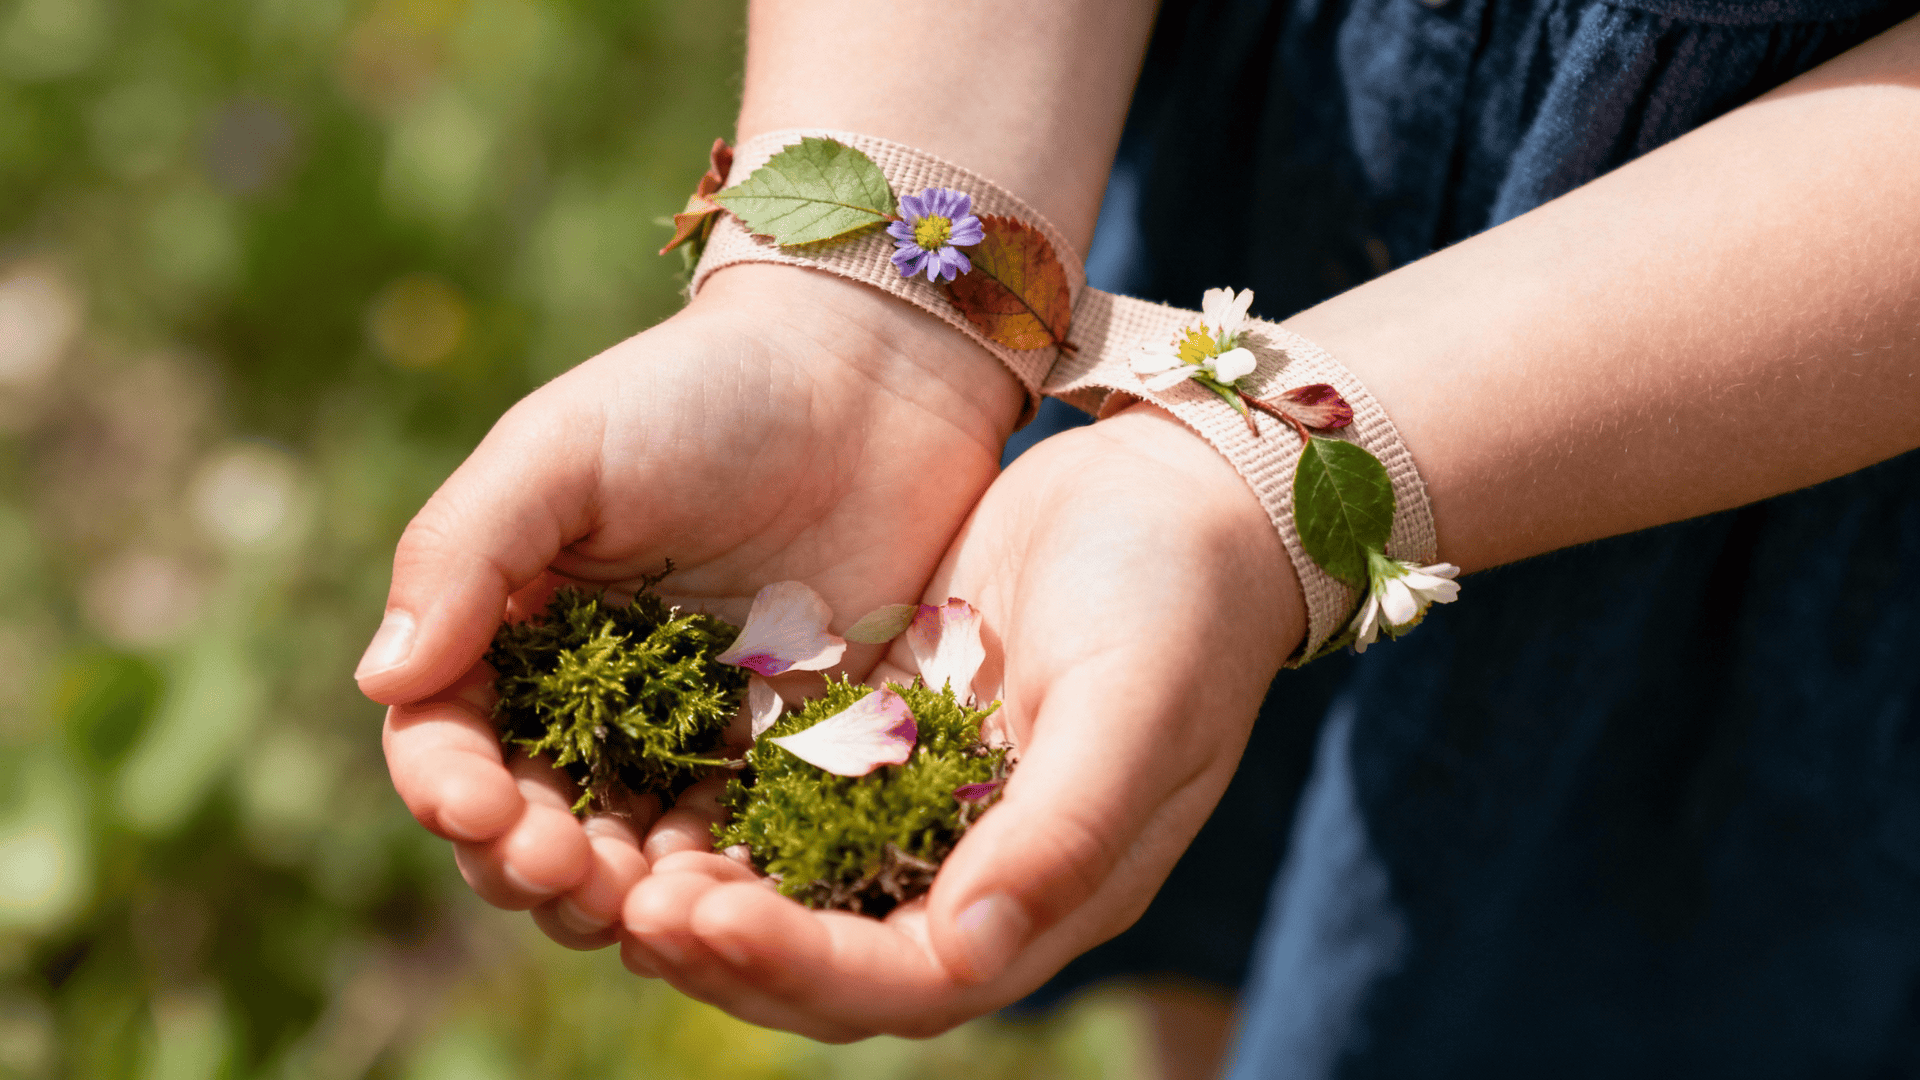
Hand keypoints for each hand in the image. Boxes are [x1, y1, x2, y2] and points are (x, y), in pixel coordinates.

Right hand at [363, 264, 1025, 948]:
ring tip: (640, 910)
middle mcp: (590, 700)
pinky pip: (742, 846)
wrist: (869, 379)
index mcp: (513, 631)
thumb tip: (380, 682)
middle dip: (529, 862)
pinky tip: (734, 906)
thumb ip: (465, 552)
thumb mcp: (562, 449)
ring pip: (629, 857)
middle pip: (530, 821)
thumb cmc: (700, 393)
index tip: (478, 809)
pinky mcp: (786, 755)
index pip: (450, 739)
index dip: (450, 788)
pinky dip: (725, 888)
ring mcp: (690, 736)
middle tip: (563, 871)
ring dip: (620, 899)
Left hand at [619, 404, 1306, 1038]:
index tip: (707, 917)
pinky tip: (645, 785)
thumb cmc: (1179, 602)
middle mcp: (976, 871)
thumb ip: (1061, 834)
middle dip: (730, 946)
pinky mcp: (883, 736)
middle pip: (832, 957)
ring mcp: (924, 805)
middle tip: (629, 907)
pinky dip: (721, 807)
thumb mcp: (1132, 710)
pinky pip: (786, 795)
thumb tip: (972, 950)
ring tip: (614, 868)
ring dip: (710, 890)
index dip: (802, 964)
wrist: (1178, 491)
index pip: (906, 977)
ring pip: (796, 886)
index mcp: (1045, 893)